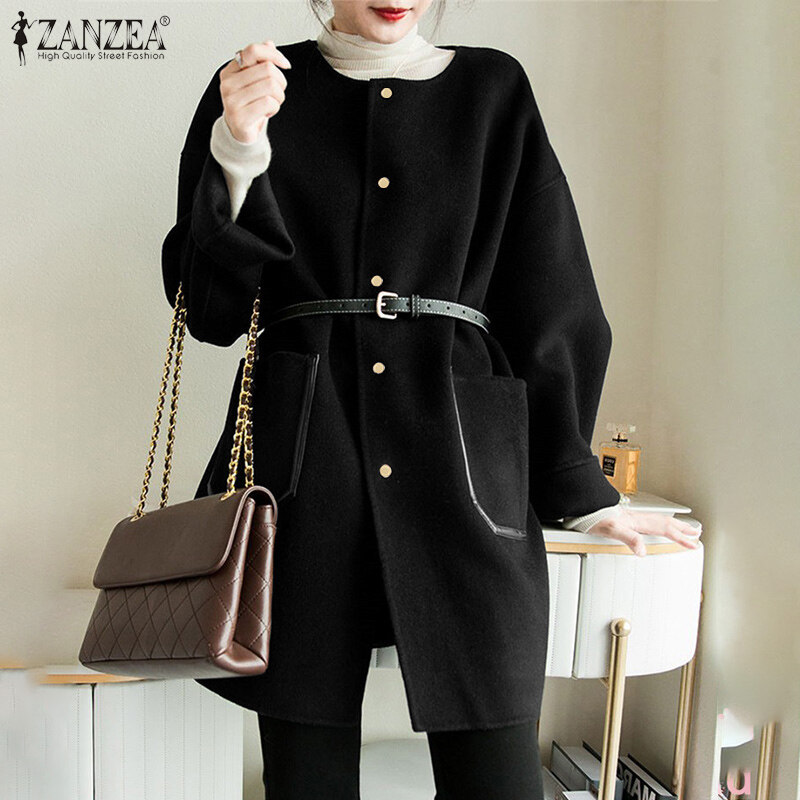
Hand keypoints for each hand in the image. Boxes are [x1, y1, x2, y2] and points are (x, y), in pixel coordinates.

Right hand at [220, 40, 291, 143]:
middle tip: (277, 92)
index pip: (253, 51)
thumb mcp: (254, 81)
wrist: (240, 133)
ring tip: (272, 103)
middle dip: (281, 82)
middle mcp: (227, 84)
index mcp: (230, 71)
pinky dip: (275, 108)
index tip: (285, 65)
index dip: (274, 54)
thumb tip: (269, 43)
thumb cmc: (249, 106)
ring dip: (279, 97)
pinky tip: (267, 112)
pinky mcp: (239, 117)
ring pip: (271, 86)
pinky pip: (269, 103)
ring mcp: (231, 101)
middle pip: (268, 69)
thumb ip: (259, 62)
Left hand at [585, 509, 701, 557]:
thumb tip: (643, 551)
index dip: (680, 538)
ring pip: (659, 520)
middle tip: (696, 532)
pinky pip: (650, 520)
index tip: (694, 543)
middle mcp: (638, 518)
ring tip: (683, 528)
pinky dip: (660, 523)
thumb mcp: (613, 530)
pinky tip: (656, 526)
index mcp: (639, 522)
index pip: (665, 530)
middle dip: (683, 528)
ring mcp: (633, 518)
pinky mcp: (626, 519)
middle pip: (666, 522)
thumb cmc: (596, 519)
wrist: (584, 508)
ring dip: (674, 524)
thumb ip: (629, 539)